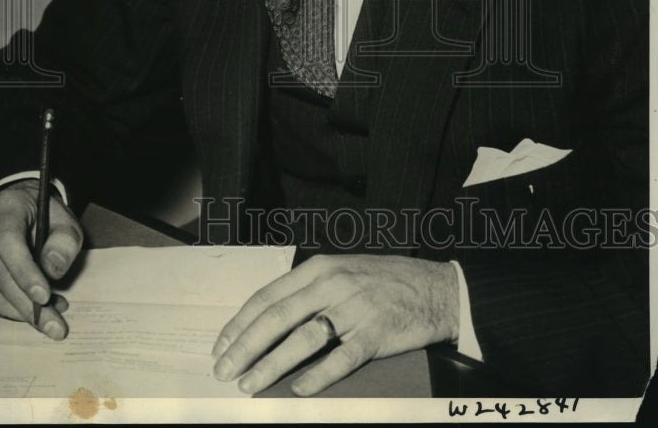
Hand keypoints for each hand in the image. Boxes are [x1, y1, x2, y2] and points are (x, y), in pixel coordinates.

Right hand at [0, 178, 83, 339]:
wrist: (26, 209)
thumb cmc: (48, 218)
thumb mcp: (67, 222)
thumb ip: (65, 242)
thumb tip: (52, 269)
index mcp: (8, 206)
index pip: (8, 242)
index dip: (25, 272)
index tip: (45, 297)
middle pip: (0, 273)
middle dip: (29, 305)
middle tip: (56, 324)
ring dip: (21, 311)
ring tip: (51, 316)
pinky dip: (9, 309)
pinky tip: (33, 309)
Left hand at [211, 254, 458, 395]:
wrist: (436, 289)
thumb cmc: (385, 281)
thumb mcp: (343, 271)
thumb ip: (310, 290)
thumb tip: (269, 319)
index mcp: (320, 268)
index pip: (269, 296)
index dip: (241, 322)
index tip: (221, 345)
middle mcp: (332, 284)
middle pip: (278, 317)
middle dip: (246, 347)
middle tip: (225, 370)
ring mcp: (354, 309)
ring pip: (303, 339)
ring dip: (272, 364)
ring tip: (251, 383)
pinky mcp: (375, 334)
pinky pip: (340, 359)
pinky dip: (317, 376)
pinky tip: (298, 389)